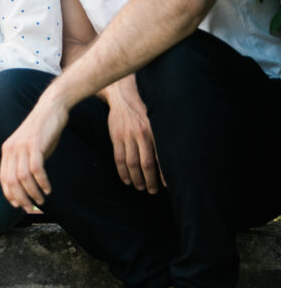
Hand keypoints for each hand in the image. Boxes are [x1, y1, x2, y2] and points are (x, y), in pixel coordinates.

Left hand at [0, 94, 68, 208]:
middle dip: (21, 198)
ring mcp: (22, 146)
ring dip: (32, 192)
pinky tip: (48, 188)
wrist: (51, 108)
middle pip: (11, 181)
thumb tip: (27, 185)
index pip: (3, 178)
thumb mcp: (29, 148)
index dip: (10, 194)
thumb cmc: (42, 131)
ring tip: (42, 200)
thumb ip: (25, 163)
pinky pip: (36, 168)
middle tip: (31, 208)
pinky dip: (42, 182)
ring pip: (23, 177)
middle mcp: (11, 149)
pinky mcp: (35, 144)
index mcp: (7, 151)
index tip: (19, 205)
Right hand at [103, 75, 162, 192]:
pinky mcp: (116, 137)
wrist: (123, 96)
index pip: (160, 157)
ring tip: (139, 187)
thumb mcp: (155, 120)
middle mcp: (141, 135)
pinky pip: (118, 158)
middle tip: (152, 191)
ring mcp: (127, 136)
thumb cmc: (143, 110)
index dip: (163, 173)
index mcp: (154, 132)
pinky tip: (127, 180)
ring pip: (131, 163)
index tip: (166, 186)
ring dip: (136, 178)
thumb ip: (160, 137)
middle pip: (145, 164)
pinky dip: (122, 171)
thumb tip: (171, 157)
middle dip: (149, 180)